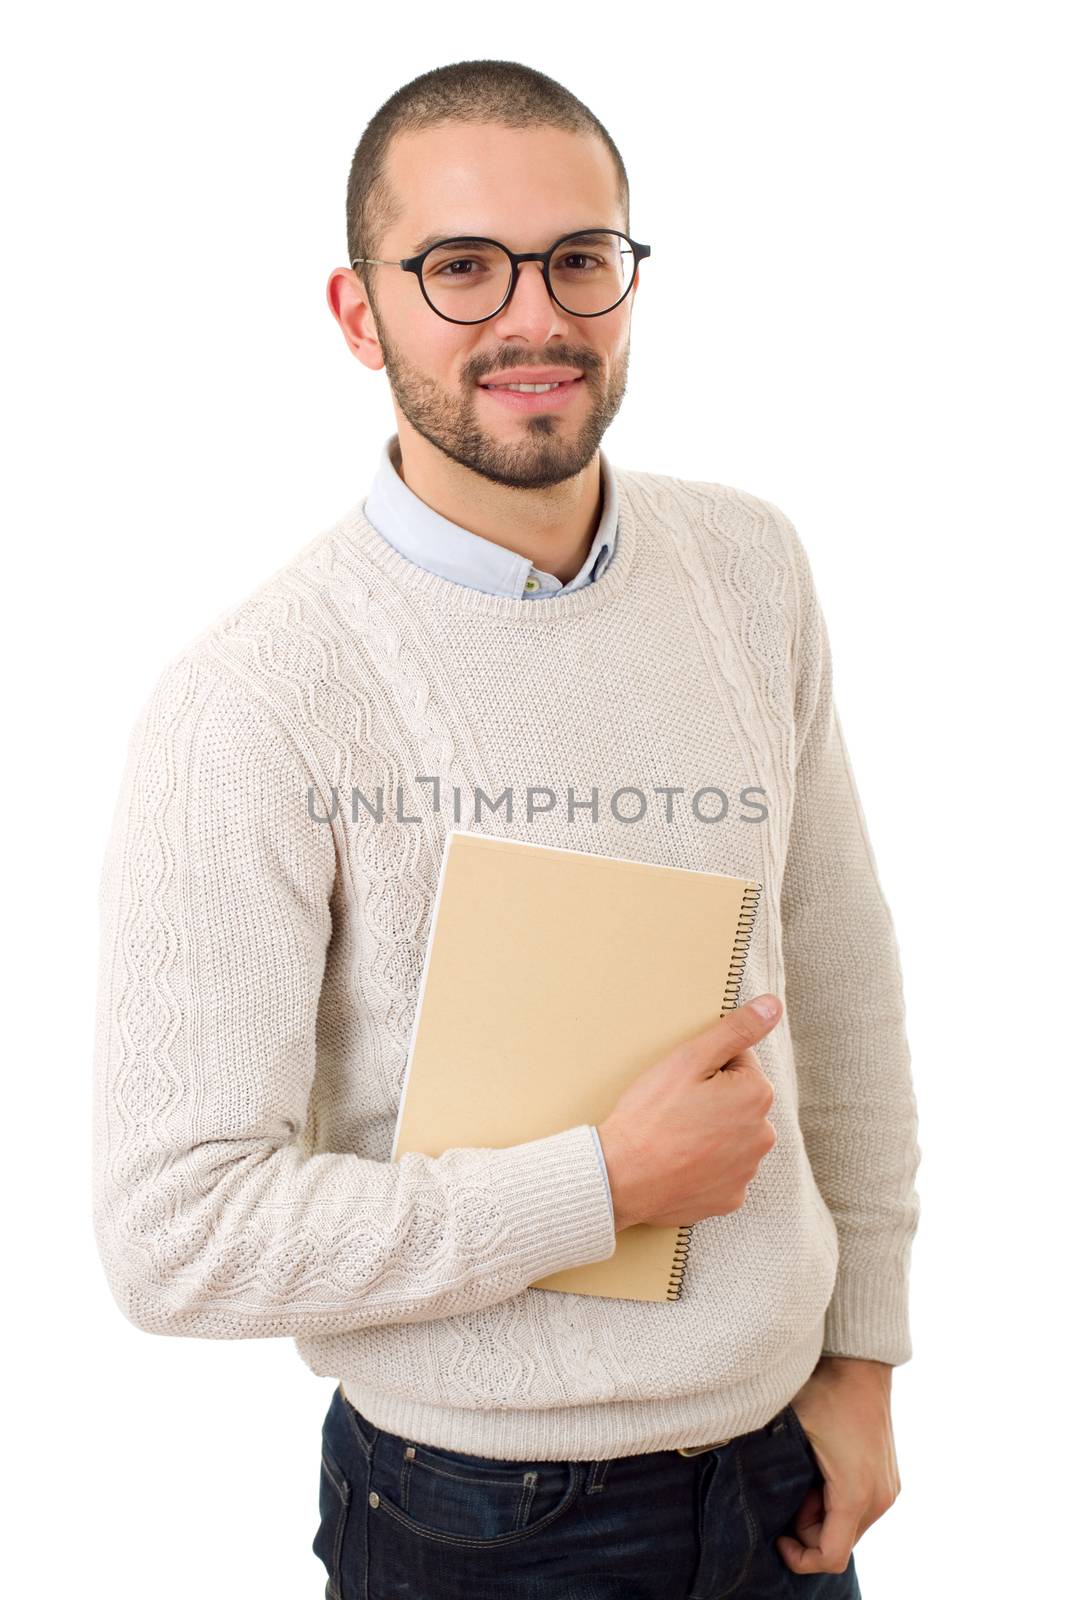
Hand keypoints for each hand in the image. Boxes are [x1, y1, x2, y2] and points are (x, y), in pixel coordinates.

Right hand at [596, 993, 782, 1230]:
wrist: (621, 1177)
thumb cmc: (651, 1115)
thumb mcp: (690, 1059)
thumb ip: (736, 1030)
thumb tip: (773, 1006)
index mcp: (757, 1095)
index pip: (737, 1062)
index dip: (705, 1066)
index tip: (681, 1082)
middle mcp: (762, 1135)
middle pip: (737, 1100)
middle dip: (712, 1099)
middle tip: (674, 1108)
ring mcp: (747, 1171)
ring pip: (730, 1135)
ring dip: (709, 1132)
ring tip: (673, 1136)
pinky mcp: (730, 1198)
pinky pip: (721, 1170)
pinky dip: (703, 1164)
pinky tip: (677, 1161)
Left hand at [777, 1356, 900, 1575]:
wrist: (860, 1362)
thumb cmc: (824, 1392)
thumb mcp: (791, 1431)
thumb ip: (773, 1469)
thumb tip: (745, 1492)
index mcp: (855, 1494)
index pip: (830, 1557)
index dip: (799, 1557)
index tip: (778, 1534)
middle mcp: (879, 1498)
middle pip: (838, 1543)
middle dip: (807, 1527)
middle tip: (789, 1489)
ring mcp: (887, 1489)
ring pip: (849, 1526)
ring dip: (821, 1513)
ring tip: (804, 1474)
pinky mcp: (888, 1478)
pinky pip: (859, 1508)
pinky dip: (836, 1500)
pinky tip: (820, 1469)